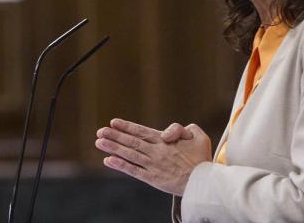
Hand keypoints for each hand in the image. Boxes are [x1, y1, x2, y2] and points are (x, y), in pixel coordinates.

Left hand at [95, 118, 211, 195]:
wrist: (204, 182)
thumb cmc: (202, 158)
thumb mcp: (198, 136)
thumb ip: (182, 129)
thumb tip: (167, 132)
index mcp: (166, 141)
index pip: (142, 131)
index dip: (127, 126)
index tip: (113, 122)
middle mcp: (156, 152)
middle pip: (132, 141)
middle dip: (115, 135)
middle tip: (100, 131)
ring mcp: (153, 165)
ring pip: (130, 154)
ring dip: (113, 148)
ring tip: (99, 142)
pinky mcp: (152, 179)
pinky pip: (133, 171)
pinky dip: (120, 165)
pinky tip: (108, 160)